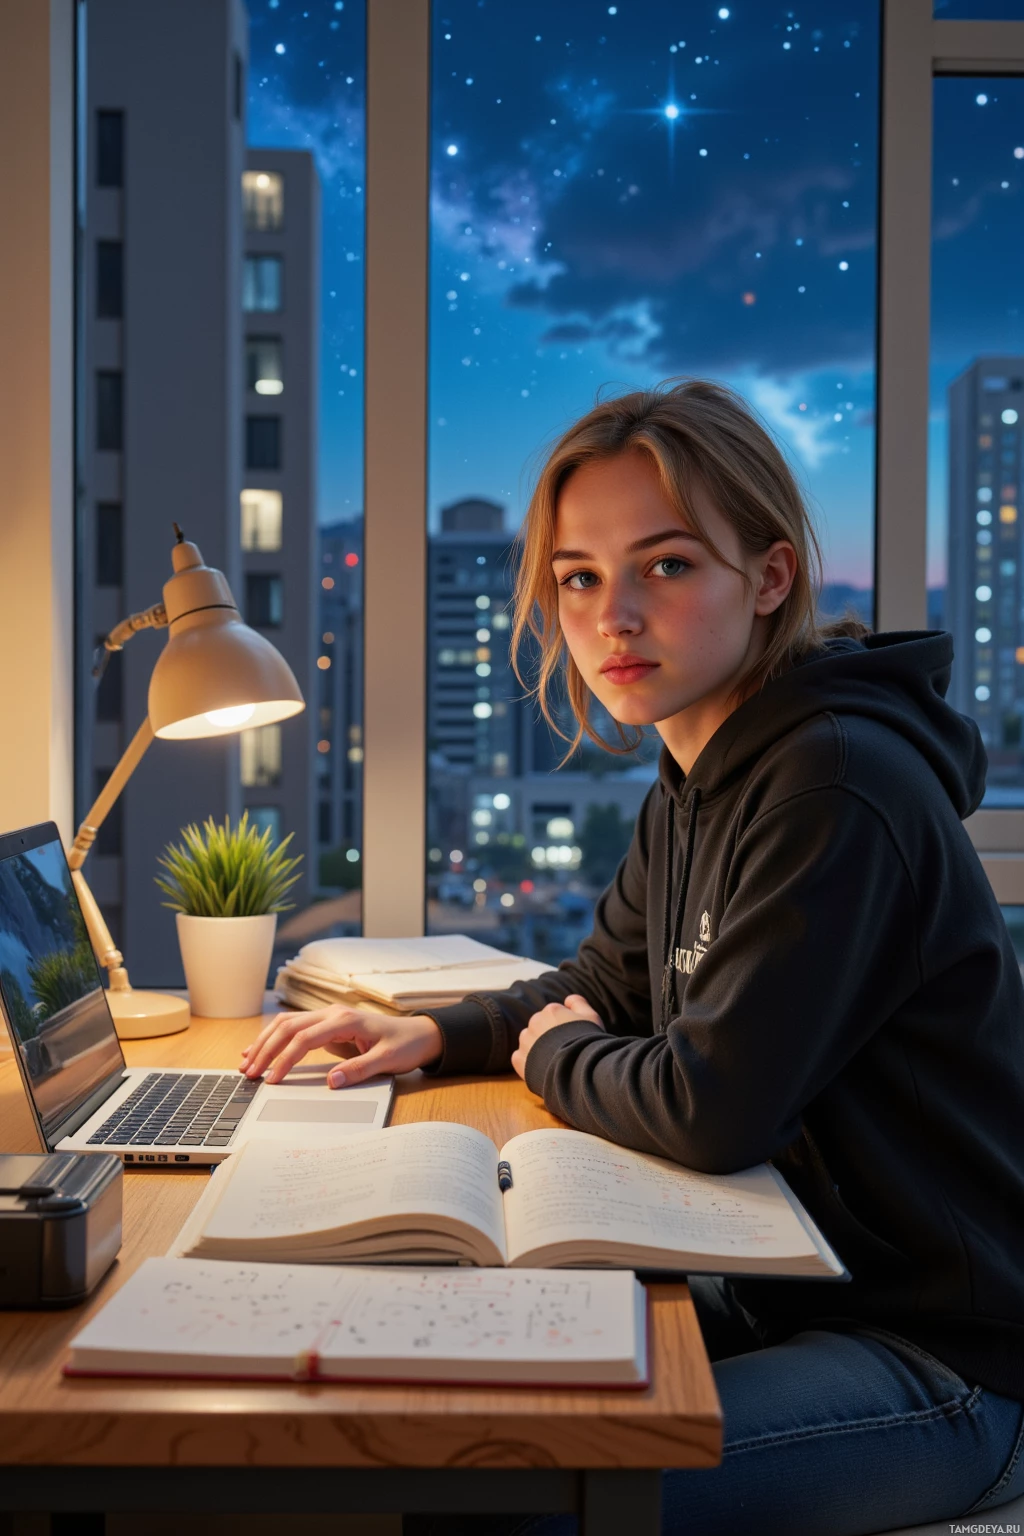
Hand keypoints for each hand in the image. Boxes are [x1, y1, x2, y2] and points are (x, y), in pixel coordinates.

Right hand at [240, 1006, 443, 1086]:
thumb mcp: (387, 1061)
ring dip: (265, 1041)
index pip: (304, 1039)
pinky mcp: (327, 1024)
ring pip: (287, 1024)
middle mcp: (332, 1014)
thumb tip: (331, 1081)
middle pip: (288, 1027)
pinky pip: (295, 1027)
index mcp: (344, 1021)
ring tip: (246, 1061)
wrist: (419, 1034)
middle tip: (249, 1072)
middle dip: (265, 1050)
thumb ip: (359, 1070)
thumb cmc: (404, 1045)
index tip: (272, 1079)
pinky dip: (275, 1037)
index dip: (285, 1059)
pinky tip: (260, 1049)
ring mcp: (328, 1016)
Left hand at [511, 994, 603, 1081]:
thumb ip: (579, 1003)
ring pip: (528, 1040)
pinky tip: (541, 1068)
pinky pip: (520, 1058)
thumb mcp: (591, 1017)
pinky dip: (528, 1062)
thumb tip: (568, 999)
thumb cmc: (588, 1043)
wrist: (578, 1070)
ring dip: (536, 1047)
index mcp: (551, 1011)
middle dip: (548, 1036)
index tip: (571, 1038)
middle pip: (540, 1026)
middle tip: (562, 1050)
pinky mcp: (519, 1060)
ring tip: (552, 1060)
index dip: (563, 1027)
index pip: (554, 1015)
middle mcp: (535, 1022)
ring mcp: (525, 1041)